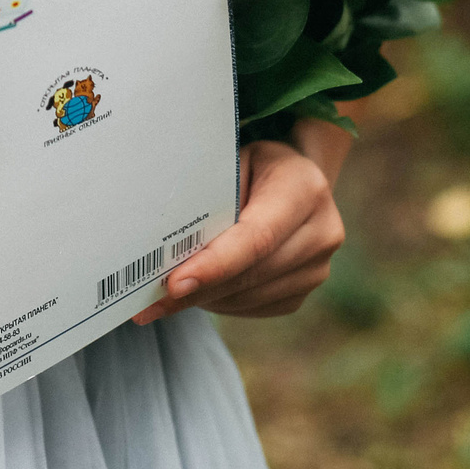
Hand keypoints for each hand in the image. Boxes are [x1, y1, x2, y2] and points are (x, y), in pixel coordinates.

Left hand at [133, 135, 346, 324]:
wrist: (297, 182)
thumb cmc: (254, 166)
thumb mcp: (234, 161)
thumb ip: (211, 195)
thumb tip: (168, 243)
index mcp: (305, 189)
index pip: (256, 238)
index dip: (215, 264)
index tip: (173, 283)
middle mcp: (322, 232)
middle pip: (250, 273)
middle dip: (196, 289)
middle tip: (147, 301)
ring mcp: (317, 268)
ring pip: (249, 297)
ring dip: (203, 299)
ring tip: (161, 297)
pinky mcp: (303, 292)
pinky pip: (253, 307)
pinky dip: (219, 302)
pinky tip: (198, 290)